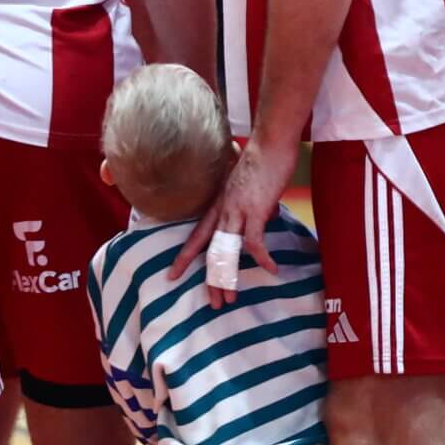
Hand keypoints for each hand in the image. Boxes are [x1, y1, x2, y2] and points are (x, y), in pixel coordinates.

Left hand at [172, 137, 289, 308]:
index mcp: (218, 204)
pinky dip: (263, 258)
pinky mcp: (255, 210)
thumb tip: (267, 216)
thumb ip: (253, 202)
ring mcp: (237, 210)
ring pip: (225, 252)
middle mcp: (223, 209)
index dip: (185, 256)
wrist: (270, 142)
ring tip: (230, 298)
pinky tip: (272, 270)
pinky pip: (255, 242)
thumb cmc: (263, 159)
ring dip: (228, 278)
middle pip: (209, 251)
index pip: (196, 235)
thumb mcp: (249, 184)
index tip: (172, 274)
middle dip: (210, 279)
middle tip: (213, 302)